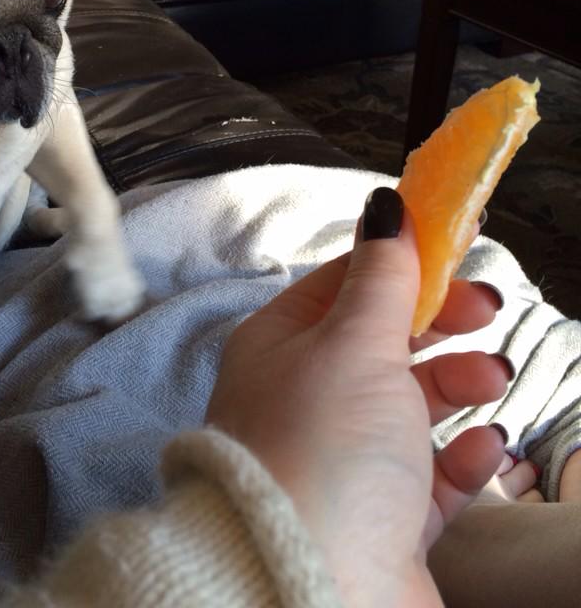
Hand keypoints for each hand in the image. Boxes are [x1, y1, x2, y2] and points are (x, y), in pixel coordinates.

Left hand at [206, 187, 509, 607]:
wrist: (307, 590)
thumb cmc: (324, 448)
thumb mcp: (354, 344)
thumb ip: (381, 277)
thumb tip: (385, 205)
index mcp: (281, 347)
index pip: (344, 284)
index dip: (402, 263)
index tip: (460, 248)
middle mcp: (304, 401)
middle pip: (383, 343)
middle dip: (440, 323)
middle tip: (489, 311)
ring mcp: (342, 464)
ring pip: (411, 406)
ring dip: (458, 385)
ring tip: (493, 381)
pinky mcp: (380, 522)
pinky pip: (429, 479)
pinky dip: (462, 459)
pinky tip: (485, 448)